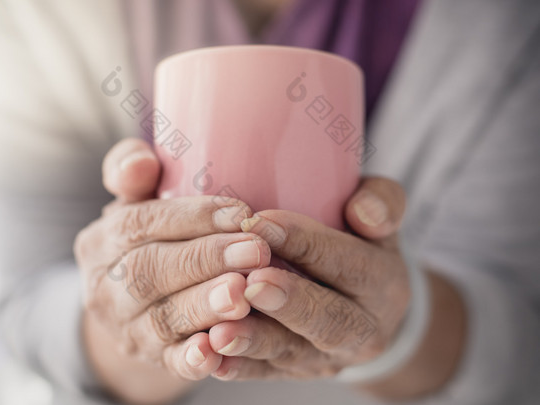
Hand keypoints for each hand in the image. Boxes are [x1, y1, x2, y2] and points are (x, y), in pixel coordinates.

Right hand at [74, 139, 271, 400]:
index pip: (139, 224)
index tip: (241, 213)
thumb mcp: (135, 202)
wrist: (135, 302)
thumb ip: (132, 171)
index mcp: (100, 242)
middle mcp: (104, 288)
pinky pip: (170, 363)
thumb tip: (142, 161)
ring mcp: (126, 329)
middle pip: (149, 272)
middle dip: (205, 260)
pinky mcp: (151, 360)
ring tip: (244, 293)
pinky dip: (192, 359)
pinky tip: (218, 350)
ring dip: (204, 305)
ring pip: (162, 318)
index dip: (191, 217)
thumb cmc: (151, 239)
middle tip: (256, 251)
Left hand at [207, 178, 409, 379]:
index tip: (258, 223)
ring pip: (291, 352)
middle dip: (288, 302)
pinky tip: (211, 358)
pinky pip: (265, 372)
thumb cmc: (360, 246)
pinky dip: (237, 367)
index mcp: (384, 283)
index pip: (348, 263)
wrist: (364, 306)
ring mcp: (327, 357)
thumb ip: (382, 202)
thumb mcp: (383, 217)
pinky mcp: (295, 372)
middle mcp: (363, 329)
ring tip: (220, 331)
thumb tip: (363, 212)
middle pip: (329, 320)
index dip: (304, 243)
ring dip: (254, 341)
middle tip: (252, 283)